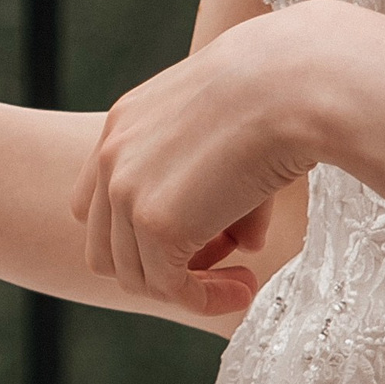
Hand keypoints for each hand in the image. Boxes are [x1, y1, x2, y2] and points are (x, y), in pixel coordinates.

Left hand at [71, 5, 339, 319]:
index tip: (200, 232)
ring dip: (186, 287)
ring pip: (135, 276)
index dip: (139, 231)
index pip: (97, 201)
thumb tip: (243, 243)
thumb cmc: (277, 95)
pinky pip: (170, 288)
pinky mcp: (155, 223)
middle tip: (220, 258)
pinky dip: (206, 300)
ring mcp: (125, 190)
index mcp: (124, 123)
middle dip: (158, 264)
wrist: (287, 83)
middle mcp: (111, 155)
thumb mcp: (231, 133)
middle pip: (106, 246)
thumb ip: (221, 189)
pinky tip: (246, 286)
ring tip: (240, 278)